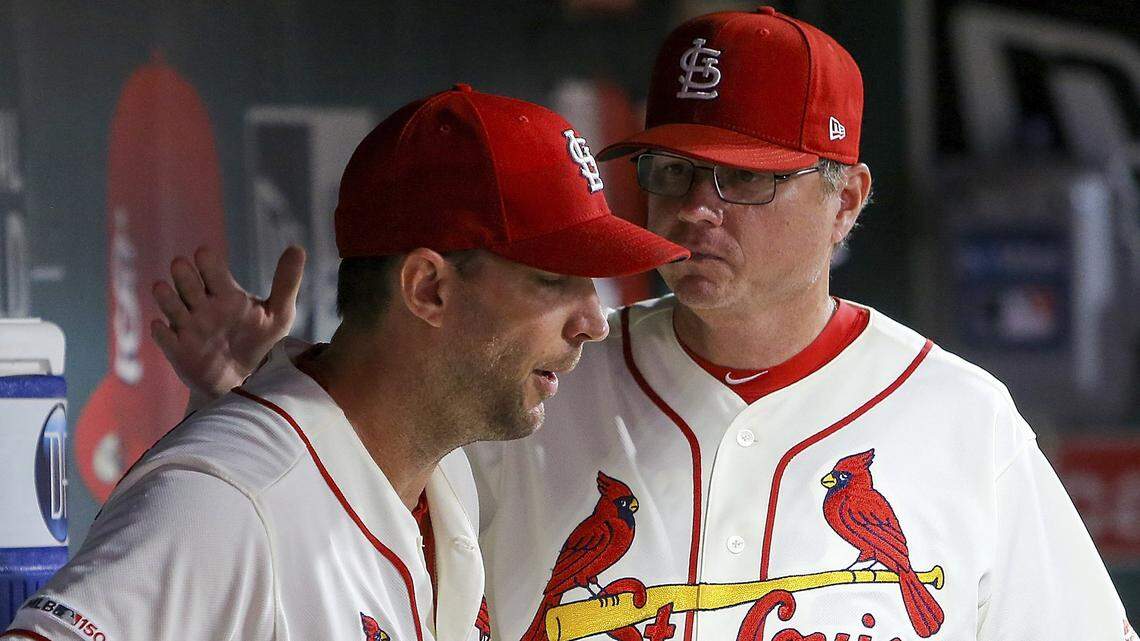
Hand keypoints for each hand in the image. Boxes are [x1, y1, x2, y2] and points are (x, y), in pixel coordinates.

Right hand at [151, 245, 304, 407]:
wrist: (246, 381)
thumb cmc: (261, 342)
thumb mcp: (279, 314)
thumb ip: (286, 283)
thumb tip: (297, 248)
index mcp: (225, 293)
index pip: (211, 269)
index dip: (206, 261)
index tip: (204, 255)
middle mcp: (203, 306)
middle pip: (186, 283)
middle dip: (183, 276)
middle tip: (182, 266)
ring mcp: (189, 327)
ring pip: (170, 305)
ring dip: (166, 297)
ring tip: (162, 288)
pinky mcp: (179, 350)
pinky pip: (164, 338)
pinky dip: (162, 333)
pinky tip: (162, 328)